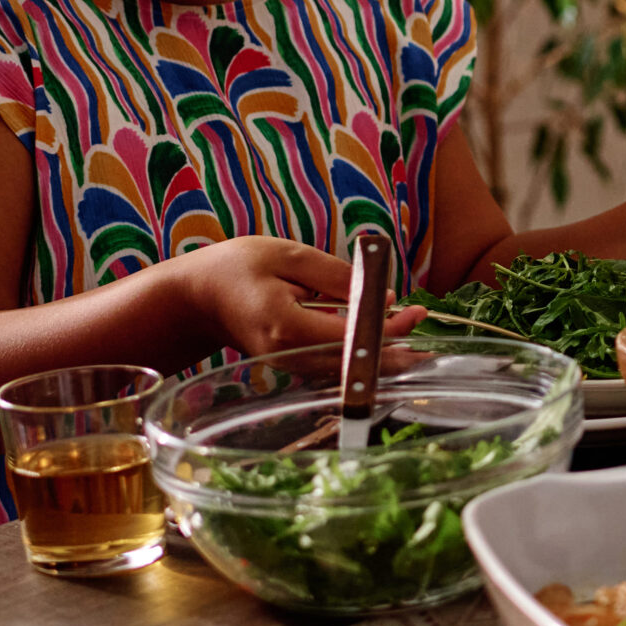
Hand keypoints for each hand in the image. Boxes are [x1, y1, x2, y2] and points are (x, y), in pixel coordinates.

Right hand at [170, 236, 424, 357]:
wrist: (195, 299)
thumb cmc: (235, 269)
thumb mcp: (287, 256)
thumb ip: (337, 275)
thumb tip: (385, 295)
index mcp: (287, 326)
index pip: (352, 335)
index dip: (390, 328)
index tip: (417, 311)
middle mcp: (290, 355)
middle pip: (355, 361)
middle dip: (397, 350)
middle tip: (431, 337)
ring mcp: (290, 365)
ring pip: (347, 368)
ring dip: (385, 356)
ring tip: (421, 345)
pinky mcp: (292, 365)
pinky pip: (334, 365)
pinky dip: (363, 356)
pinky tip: (389, 347)